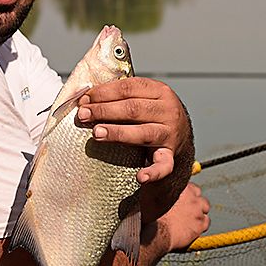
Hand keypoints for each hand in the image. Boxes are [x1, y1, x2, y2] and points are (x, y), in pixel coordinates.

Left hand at [76, 77, 190, 183]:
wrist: (181, 135)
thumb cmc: (153, 114)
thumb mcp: (144, 98)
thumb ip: (120, 96)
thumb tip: (85, 98)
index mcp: (160, 91)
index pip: (129, 88)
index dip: (104, 92)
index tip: (84, 98)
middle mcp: (168, 111)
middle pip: (133, 108)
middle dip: (104, 110)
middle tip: (83, 114)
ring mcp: (170, 134)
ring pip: (143, 133)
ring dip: (118, 133)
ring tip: (97, 133)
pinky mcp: (170, 155)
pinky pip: (163, 165)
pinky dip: (152, 172)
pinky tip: (140, 177)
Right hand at [155, 183, 209, 251]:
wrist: (156, 233)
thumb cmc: (151, 214)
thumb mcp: (150, 193)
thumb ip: (155, 185)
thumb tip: (148, 180)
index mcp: (182, 187)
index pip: (192, 188)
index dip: (187, 195)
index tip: (182, 201)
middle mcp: (193, 197)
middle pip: (200, 198)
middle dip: (195, 204)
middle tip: (186, 211)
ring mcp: (199, 210)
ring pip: (205, 209)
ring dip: (198, 213)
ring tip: (188, 220)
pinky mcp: (201, 224)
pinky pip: (206, 222)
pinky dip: (200, 225)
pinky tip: (191, 228)